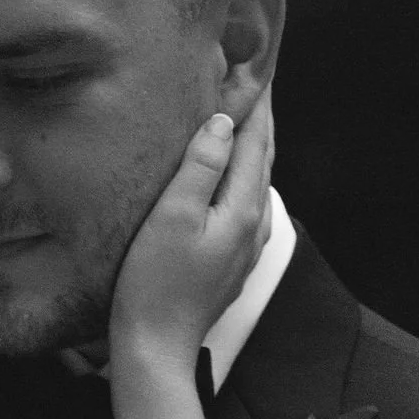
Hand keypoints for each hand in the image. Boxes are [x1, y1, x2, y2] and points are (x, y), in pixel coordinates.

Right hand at [108, 90, 274, 379]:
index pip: (256, 139)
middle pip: (263, 160)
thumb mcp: (173, 214)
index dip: (255, 101)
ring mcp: (245, 249)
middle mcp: (254, 226)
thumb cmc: (155, 283)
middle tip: (251, 86)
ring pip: (257, 185)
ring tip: (243, 124)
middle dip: (259, 122)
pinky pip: (246, 208)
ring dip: (252, 151)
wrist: (155, 348)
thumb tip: (223, 122)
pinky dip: (244, 181)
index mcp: (243, 208)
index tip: (253, 70)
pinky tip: (234, 180)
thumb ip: (202, 164)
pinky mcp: (230, 265)